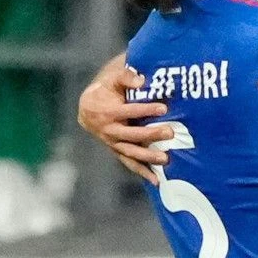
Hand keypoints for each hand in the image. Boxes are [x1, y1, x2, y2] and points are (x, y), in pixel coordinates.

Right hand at [77, 61, 173, 183]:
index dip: (145, 110)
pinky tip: (157, 180)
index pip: (128, 111)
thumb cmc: (105, 90)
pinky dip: (142, 172)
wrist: (87, 107)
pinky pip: (130, 163)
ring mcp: (112, 143)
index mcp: (107, 112)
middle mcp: (109, 130)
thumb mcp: (112, 79)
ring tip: (165, 158)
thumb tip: (141, 80)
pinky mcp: (117, 150)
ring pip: (130, 152)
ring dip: (148, 156)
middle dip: (151, 134)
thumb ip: (125, 76)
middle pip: (131, 134)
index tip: (163, 108)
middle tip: (170, 132)